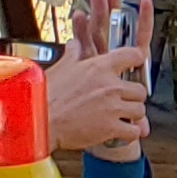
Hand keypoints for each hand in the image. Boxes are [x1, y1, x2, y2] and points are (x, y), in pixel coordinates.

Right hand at [46, 0, 148, 160]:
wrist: (35, 122)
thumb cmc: (44, 97)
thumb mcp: (59, 68)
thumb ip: (72, 55)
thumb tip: (74, 43)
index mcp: (99, 67)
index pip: (133, 55)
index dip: (136, 60)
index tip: (135, 65)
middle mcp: (109, 85)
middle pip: (140, 89)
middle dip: (133, 97)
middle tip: (122, 102)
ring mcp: (111, 107)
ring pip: (140, 110)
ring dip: (131, 115)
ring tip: (118, 118)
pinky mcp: (110, 128)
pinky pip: (133, 131)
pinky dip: (128, 134)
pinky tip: (117, 133)